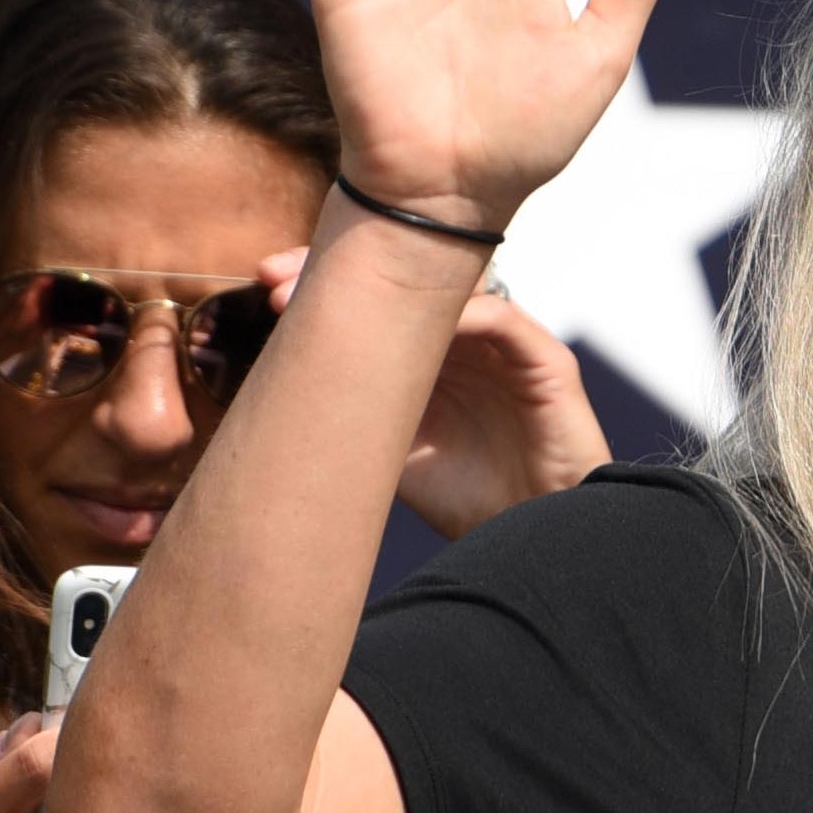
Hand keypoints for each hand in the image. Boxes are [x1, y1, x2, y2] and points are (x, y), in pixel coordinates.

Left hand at [250, 246, 611, 535]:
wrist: (535, 543)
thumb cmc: (470, 501)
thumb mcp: (393, 456)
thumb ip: (357, 416)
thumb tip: (280, 395)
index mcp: (432, 352)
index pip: (381, 298)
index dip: (325, 286)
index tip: (265, 290)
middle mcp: (468, 338)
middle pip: (408, 278)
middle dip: (340, 269)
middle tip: (275, 276)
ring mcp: (506, 345)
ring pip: (450, 286)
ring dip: (390, 284)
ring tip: (323, 295)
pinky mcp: (547, 362)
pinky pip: (502, 319)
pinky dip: (458, 312)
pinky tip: (409, 322)